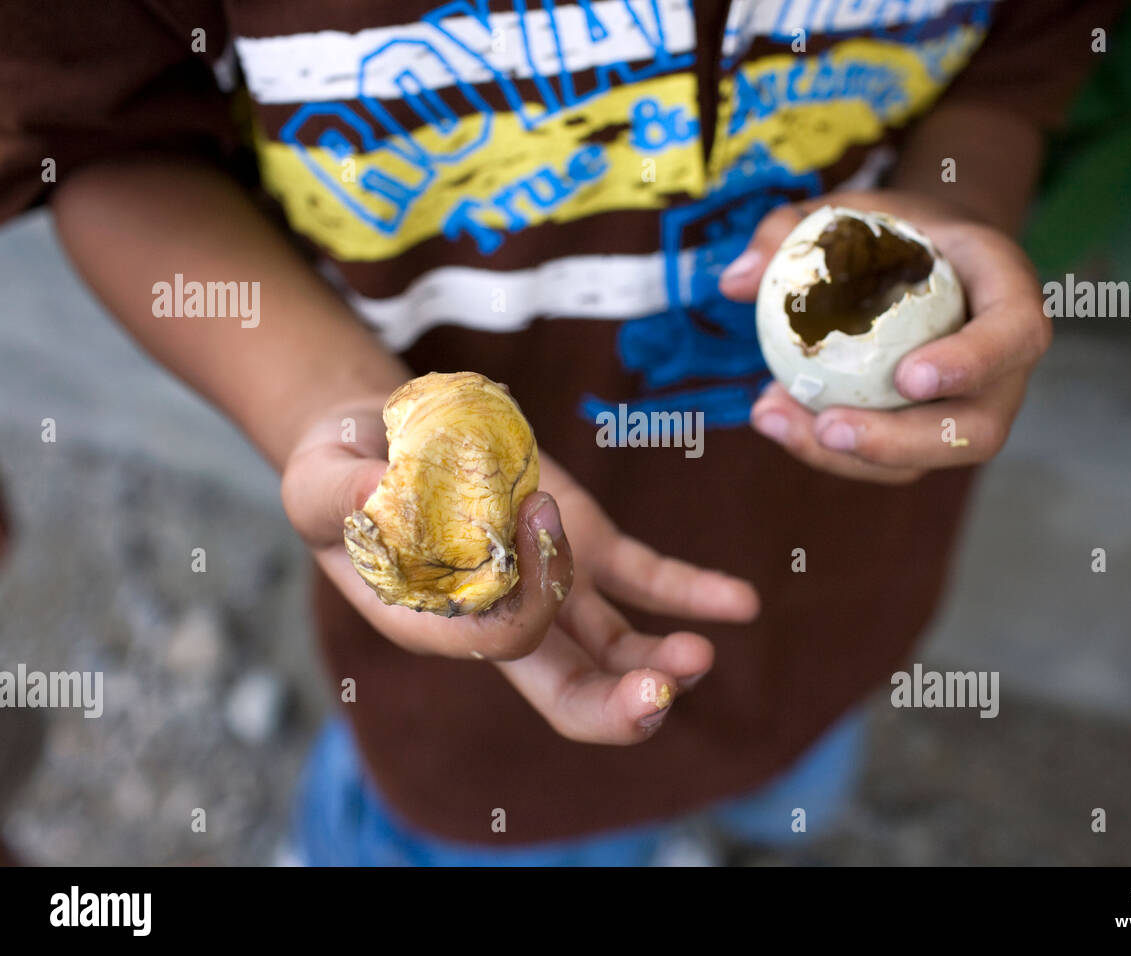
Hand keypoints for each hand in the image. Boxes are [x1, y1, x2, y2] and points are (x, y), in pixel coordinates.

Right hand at [281, 398, 759, 744]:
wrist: (384, 441)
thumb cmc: (341, 471)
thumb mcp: (321, 477)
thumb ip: (344, 496)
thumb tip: (378, 500)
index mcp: (437, 621)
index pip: (498, 641)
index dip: (529, 596)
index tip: (537, 512)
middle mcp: (502, 620)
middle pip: (566, 690)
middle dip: (616, 707)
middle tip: (658, 697)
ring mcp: (551, 585)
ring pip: (616, 648)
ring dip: (662, 661)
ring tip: (702, 654)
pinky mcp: (583, 545)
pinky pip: (645, 580)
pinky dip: (691, 592)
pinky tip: (739, 603)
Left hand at [718, 191, 1051, 482]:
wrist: (927, 257)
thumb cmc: (896, 231)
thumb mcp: (852, 211)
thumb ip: (794, 230)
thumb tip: (736, 281)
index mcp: (1007, 295)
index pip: (1014, 335)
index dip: (972, 363)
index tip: (908, 376)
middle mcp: (1003, 368)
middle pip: (977, 429)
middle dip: (902, 442)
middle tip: (828, 427)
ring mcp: (971, 410)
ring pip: (927, 459)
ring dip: (850, 457)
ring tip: (774, 418)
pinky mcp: (929, 435)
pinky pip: (888, 461)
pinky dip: (828, 448)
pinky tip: (772, 413)